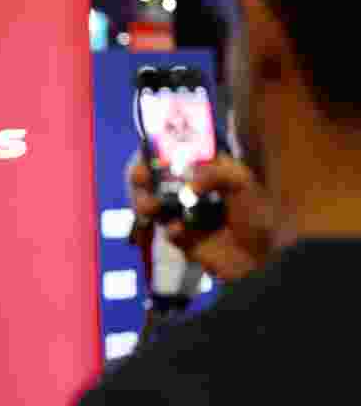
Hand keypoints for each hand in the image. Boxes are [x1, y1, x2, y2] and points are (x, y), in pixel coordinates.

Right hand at [129, 153, 274, 281]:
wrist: (266, 257)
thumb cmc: (258, 214)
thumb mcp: (242, 184)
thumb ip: (215, 174)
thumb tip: (188, 185)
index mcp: (205, 170)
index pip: (175, 153)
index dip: (157, 149)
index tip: (146, 149)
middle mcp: (190, 189)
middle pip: (155, 177)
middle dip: (142, 175)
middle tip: (139, 177)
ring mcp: (184, 214)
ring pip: (153, 203)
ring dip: (145, 201)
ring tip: (150, 206)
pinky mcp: (183, 239)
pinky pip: (167, 231)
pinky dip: (170, 229)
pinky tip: (179, 230)